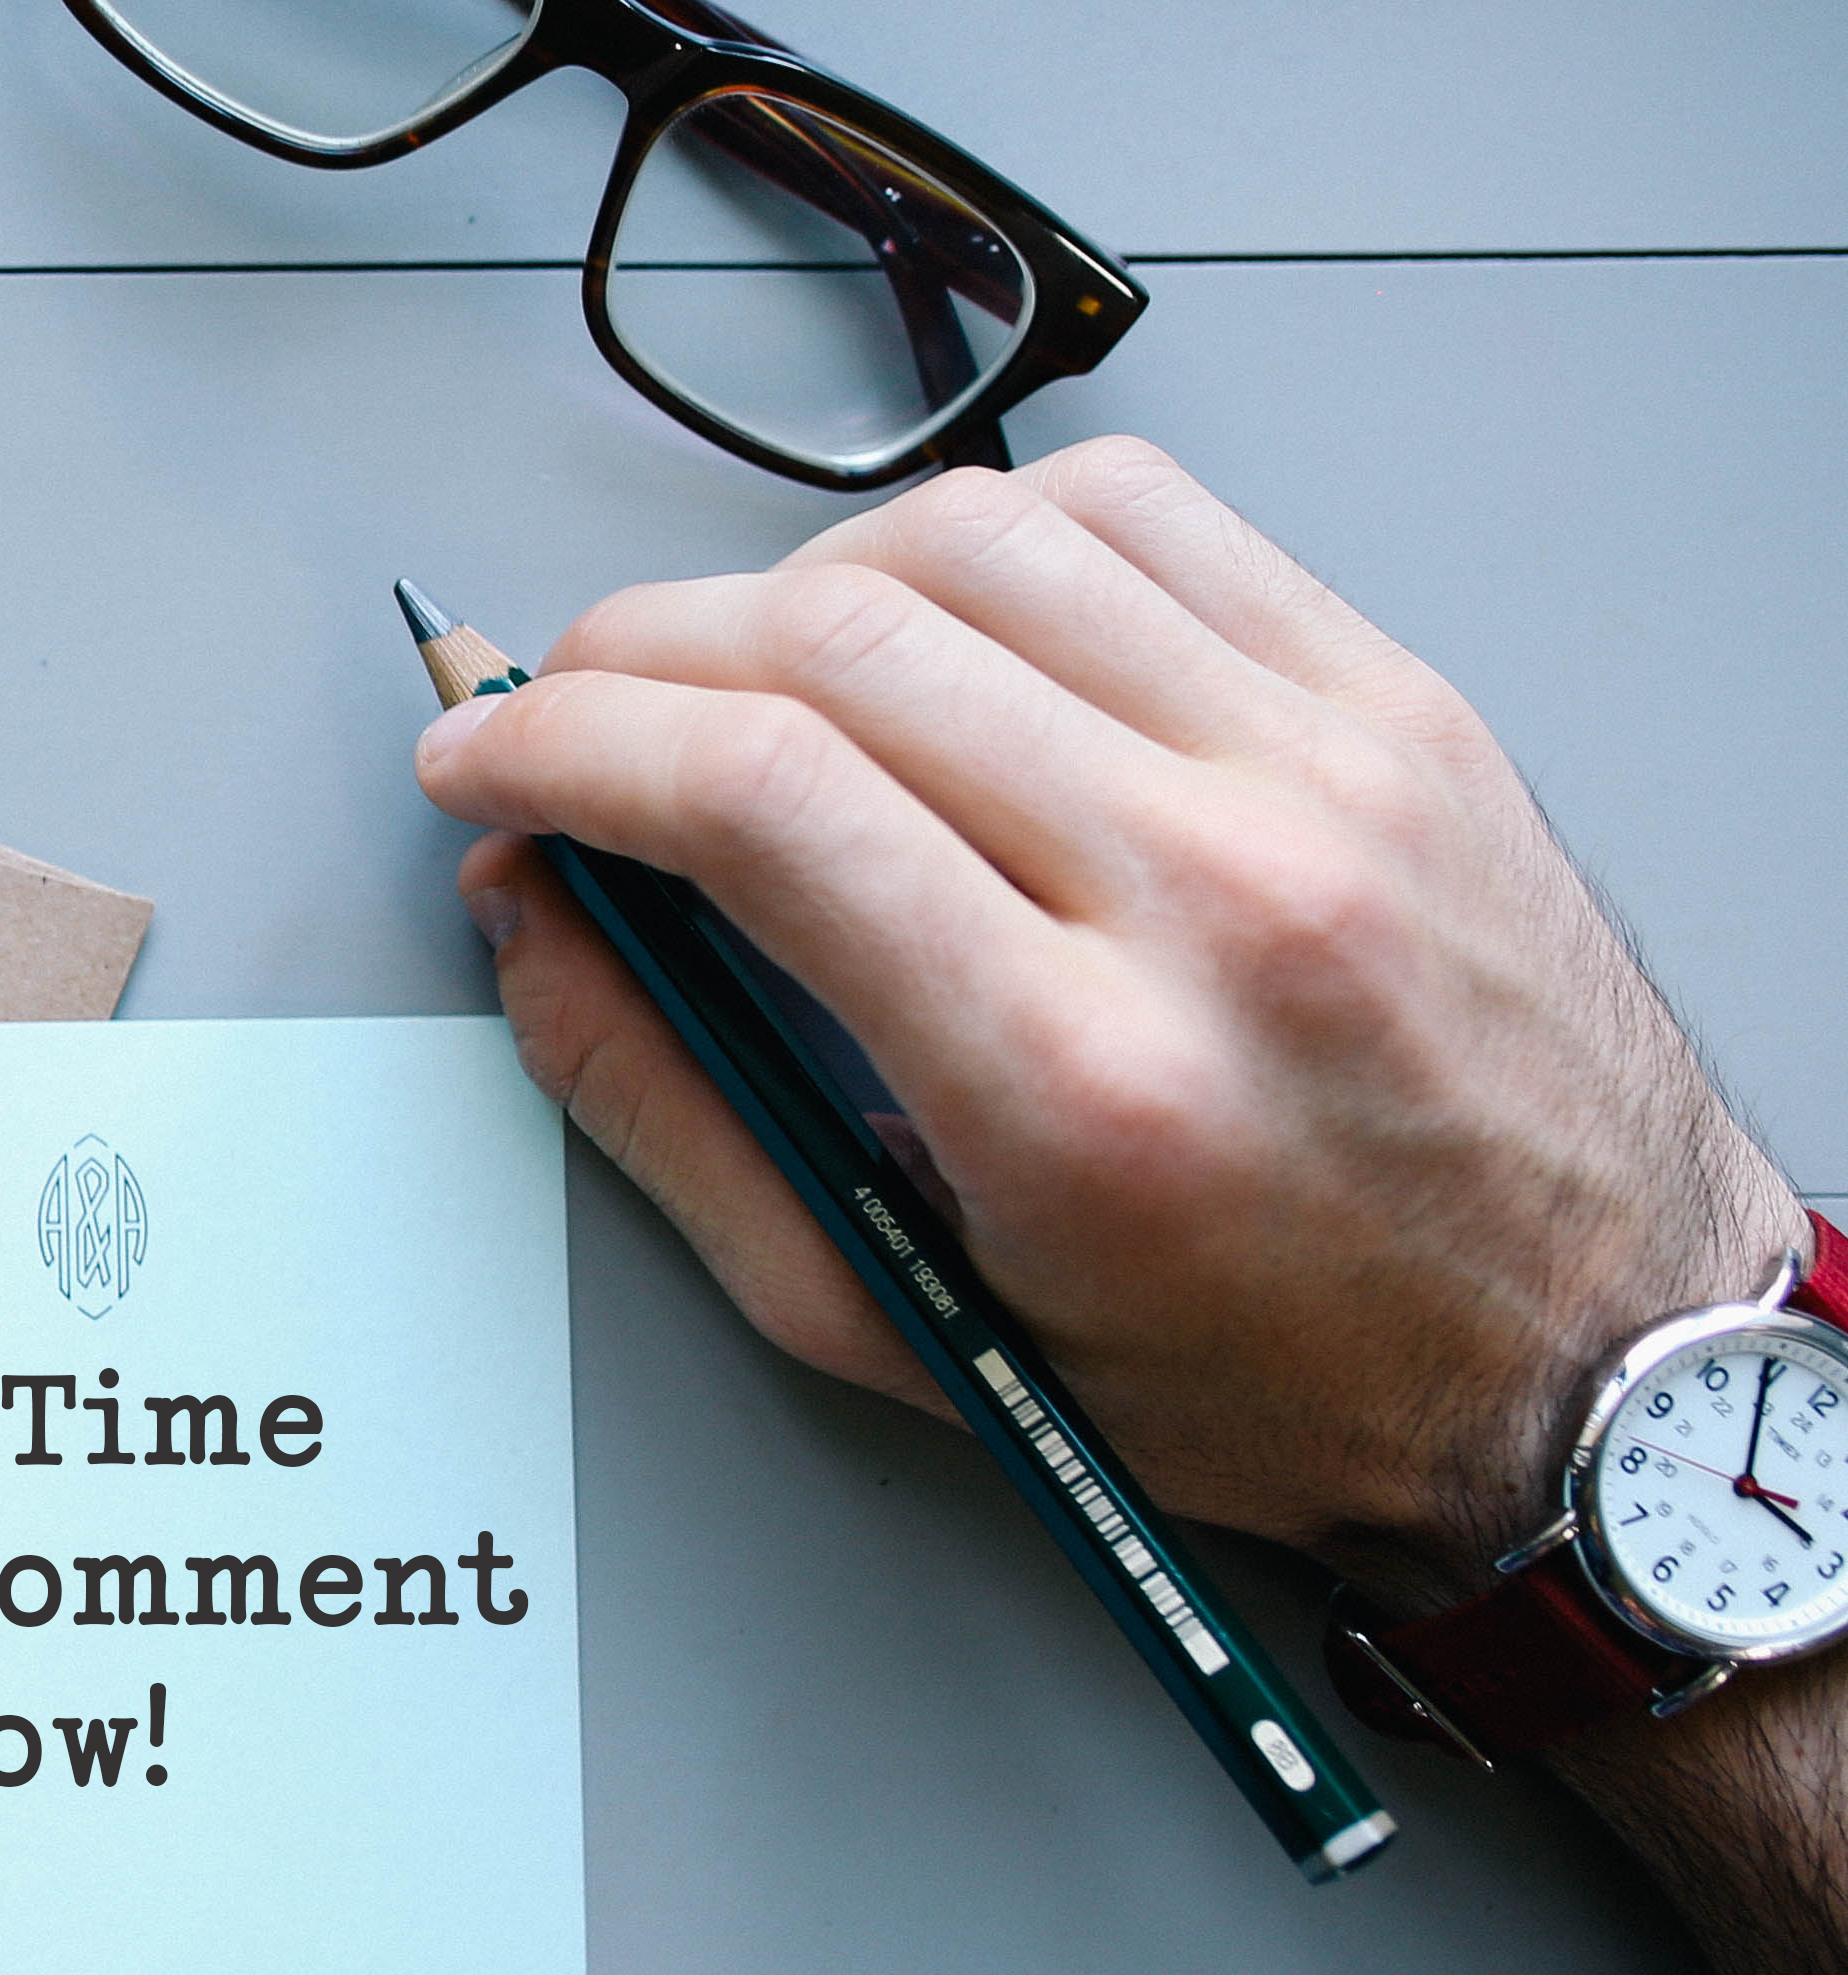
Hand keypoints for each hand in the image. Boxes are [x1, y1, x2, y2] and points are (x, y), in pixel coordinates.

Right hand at [414, 437, 1798, 1608]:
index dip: (561, 744)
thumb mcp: (916, 1323)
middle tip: (573, 714)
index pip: (756, 797)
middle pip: (840, 641)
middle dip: (634, 654)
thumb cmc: (1263, 1377)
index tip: (484, 756)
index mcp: (1078, 1081)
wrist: (1572, 1356)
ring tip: (745, 681)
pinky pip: (1149, 516)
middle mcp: (1217, 892)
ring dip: (796, 585)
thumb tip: (540, 935)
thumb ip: (683, 1128)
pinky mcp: (1397, 708)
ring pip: (980, 542)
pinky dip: (990, 530)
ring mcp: (1326, 771)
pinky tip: (941, 618)